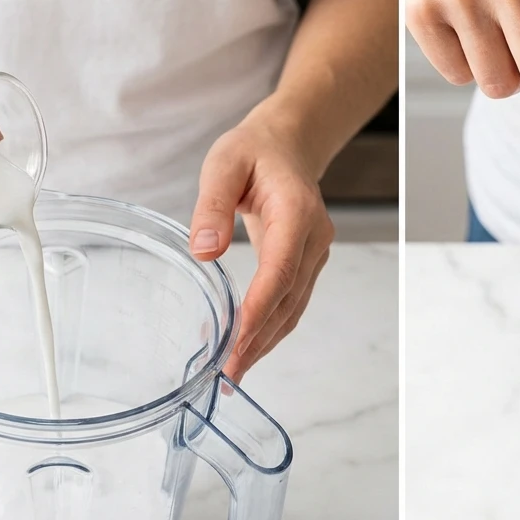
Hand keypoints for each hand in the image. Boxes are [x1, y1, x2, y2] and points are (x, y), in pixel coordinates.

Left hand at [190, 112, 333, 381]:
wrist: (288, 145)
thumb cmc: (254, 152)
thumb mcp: (223, 164)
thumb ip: (213, 206)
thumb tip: (204, 250)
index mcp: (296, 213)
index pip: (280, 272)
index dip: (258, 311)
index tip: (235, 343)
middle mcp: (314, 239)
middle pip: (288, 300)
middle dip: (258, 340)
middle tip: (227, 373)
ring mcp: (314, 254)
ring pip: (292, 309)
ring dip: (264, 343)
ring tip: (232, 373)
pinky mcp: (306, 264)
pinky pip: (289, 303)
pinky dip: (267, 329)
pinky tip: (243, 346)